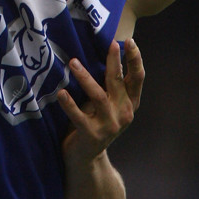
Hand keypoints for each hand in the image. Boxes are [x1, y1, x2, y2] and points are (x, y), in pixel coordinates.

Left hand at [57, 38, 144, 161]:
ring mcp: (108, 125)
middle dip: (114, 61)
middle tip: (110, 43)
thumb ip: (113, 83)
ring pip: (98, 96)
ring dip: (85, 78)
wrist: (86, 157)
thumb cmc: (95, 120)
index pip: (137, 78)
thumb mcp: (109, 102)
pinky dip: (69, 104)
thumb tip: (111, 50)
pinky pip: (79, 116)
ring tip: (72, 62)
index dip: (135, 60)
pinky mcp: (91, 135)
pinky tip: (61, 93)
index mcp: (129, 103)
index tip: (128, 41)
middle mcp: (123, 114)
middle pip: (118, 82)